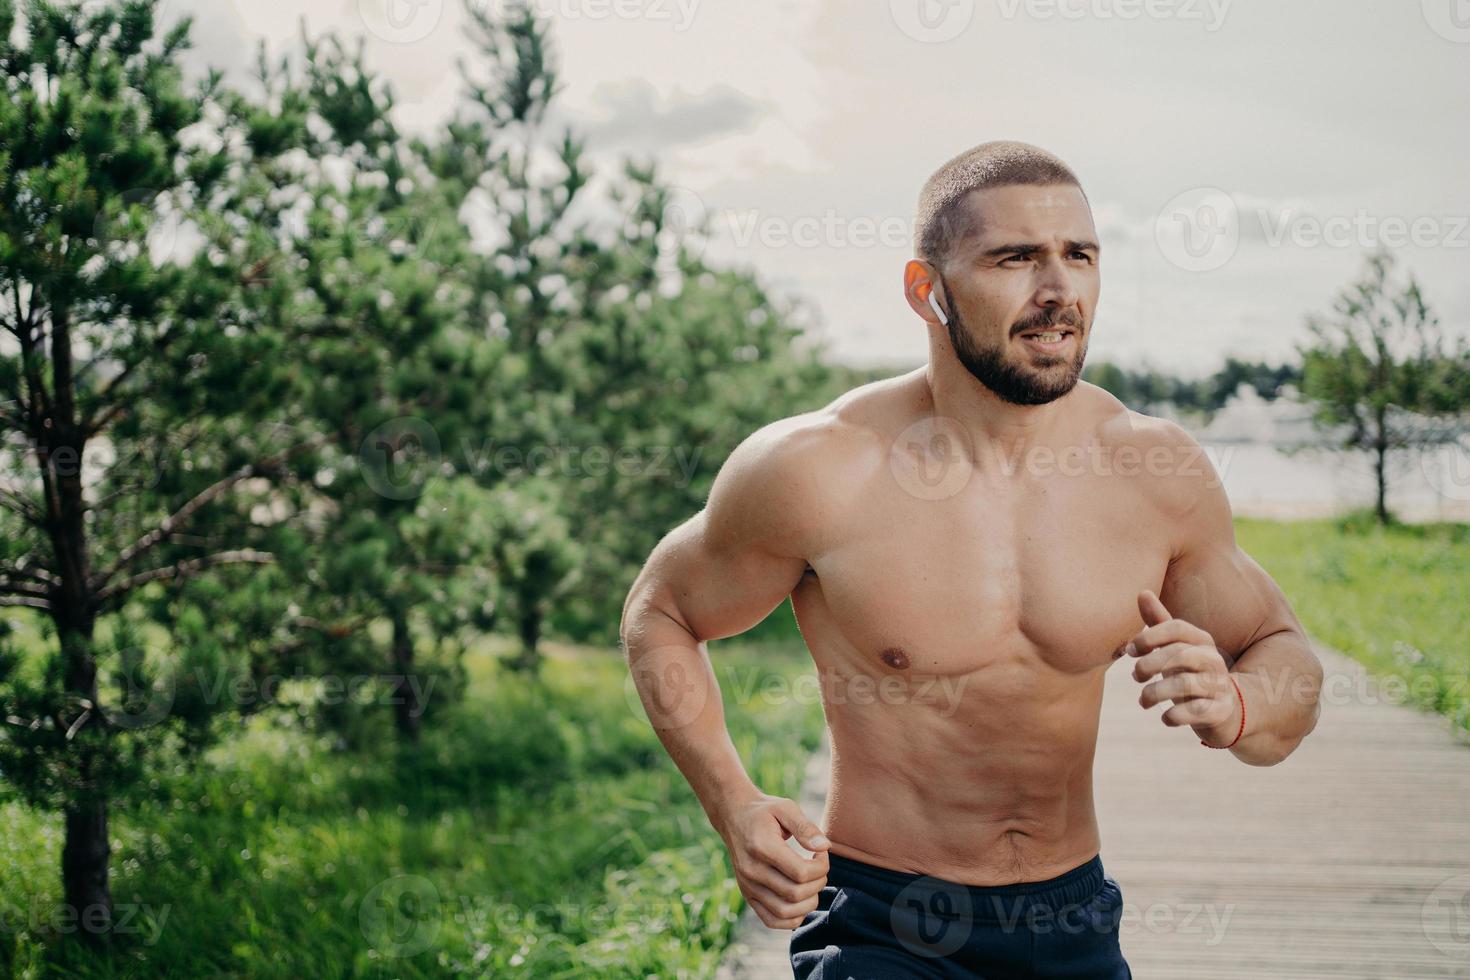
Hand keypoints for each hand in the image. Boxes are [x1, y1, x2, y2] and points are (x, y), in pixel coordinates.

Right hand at [716, 793, 829, 929]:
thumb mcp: (786, 808)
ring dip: (809, 902)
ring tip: (812, 883)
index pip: (801, 873)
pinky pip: (772, 920)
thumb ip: (806, 827)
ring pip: (786, 912)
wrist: (734, 816)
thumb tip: (825, 847)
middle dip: (818, 882)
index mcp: (762, 847)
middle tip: (819, 867)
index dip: (821, 866)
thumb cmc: (764, 811)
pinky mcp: (747, 895)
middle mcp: (751, 870)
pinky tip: (801, 901)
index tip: (821, 852)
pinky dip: (792, 919)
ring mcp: (748, 886)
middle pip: (796, 894)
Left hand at [1124, 589, 1241, 745]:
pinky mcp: (1220, 711)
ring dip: (1155, 693)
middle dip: (1149, 665)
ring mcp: (1219, 686)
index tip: (1130, 650)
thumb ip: (1159, 622)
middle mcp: (1214, 660)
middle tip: (1135, 676)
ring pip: (1184, 685)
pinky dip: (1174, 716)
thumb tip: (1142, 592)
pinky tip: (1165, 717)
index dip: (1149, 636)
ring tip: (1144, 700)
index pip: (1176, 628)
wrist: (1225, 710)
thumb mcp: (1176, 647)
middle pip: (1178, 655)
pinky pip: (1194, 712)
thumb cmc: (1191, 673)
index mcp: (1202, 641)